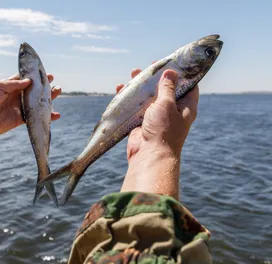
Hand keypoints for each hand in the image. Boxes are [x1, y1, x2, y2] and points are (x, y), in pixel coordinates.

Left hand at [0, 74, 61, 139]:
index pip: (25, 79)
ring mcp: (19, 107)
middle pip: (34, 90)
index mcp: (10, 86)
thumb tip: (30, 81)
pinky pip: (35, 117)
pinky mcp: (21, 119)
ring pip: (37, 102)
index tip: (45, 72)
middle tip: (53, 81)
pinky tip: (56, 114)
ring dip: (48, 98)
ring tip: (58, 91)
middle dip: (44, 86)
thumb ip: (14, 84)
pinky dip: (45, 117)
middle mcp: (16, 96)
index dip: (35, 76)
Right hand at [117, 64, 198, 198]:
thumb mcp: (167, 104)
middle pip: (165, 89)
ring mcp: (156, 117)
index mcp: (185, 106)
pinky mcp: (141, 123)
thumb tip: (171, 72)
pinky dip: (128, 98)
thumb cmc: (163, 129)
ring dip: (141, 86)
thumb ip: (167, 88)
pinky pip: (135, 107)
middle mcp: (172, 111)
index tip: (173, 62)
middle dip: (157, 77)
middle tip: (150, 66)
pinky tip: (121, 89)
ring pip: (148, 97)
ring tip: (133, 73)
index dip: (181, 73)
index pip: (188, 85)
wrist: (149, 155)